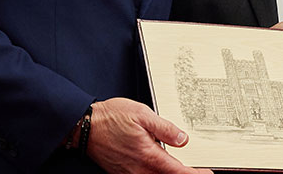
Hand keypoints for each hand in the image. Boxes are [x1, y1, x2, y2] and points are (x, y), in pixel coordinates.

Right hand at [86, 97, 213, 173]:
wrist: (84, 127)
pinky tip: (160, 166)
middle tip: (198, 171)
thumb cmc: (111, 118)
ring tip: (183, 168)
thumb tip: (183, 139)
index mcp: (149, 156)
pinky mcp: (123, 173)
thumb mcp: (143, 114)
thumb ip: (165, 128)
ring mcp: (131, 173)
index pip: (178, 172)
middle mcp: (140, 170)